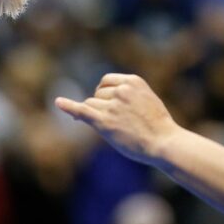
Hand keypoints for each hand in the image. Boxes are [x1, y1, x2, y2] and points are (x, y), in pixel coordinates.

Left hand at [55, 73, 176, 163]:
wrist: (164, 142)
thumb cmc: (158, 126)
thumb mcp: (146, 100)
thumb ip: (127, 95)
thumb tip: (100, 98)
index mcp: (132, 81)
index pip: (106, 82)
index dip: (103, 93)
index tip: (105, 104)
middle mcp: (121, 90)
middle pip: (98, 95)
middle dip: (101, 107)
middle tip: (116, 122)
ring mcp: (112, 105)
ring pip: (91, 105)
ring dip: (97, 116)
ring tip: (116, 129)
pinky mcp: (105, 121)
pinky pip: (82, 110)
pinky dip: (68, 106)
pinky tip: (58, 102)